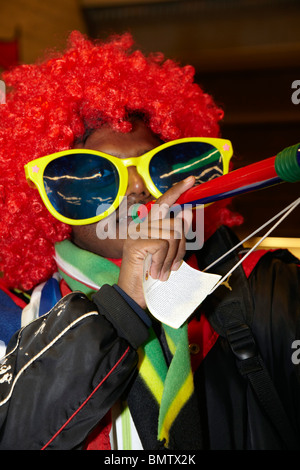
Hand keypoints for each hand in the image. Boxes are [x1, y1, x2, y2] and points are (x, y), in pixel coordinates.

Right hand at [117, 176, 194, 308]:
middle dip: (181, 248)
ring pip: (173, 235)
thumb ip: (178, 234)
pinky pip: (163, 245)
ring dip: (172, 258)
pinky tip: (154, 271)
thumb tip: (188, 211)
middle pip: (176, 223)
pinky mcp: (136, 243)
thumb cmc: (152, 276)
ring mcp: (137, 233)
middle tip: (172, 265)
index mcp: (150, 225)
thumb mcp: (170, 254)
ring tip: (162, 271)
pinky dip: (163, 262)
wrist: (134, 295)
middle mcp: (142, 225)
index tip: (191, 180)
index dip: (178, 190)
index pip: (165, 203)